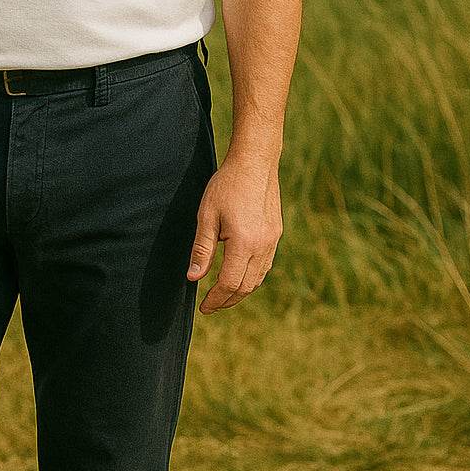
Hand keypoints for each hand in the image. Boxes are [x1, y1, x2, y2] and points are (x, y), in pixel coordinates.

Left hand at [186, 154, 282, 312]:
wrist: (255, 162)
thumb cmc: (226, 186)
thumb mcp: (206, 216)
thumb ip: (201, 249)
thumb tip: (193, 278)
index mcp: (244, 243)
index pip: (229, 284)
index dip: (215, 300)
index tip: (203, 307)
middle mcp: (262, 246)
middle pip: (245, 287)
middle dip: (227, 300)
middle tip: (211, 306)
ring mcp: (272, 241)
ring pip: (257, 279)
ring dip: (240, 291)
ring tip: (223, 295)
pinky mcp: (276, 234)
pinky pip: (265, 266)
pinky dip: (251, 277)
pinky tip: (239, 275)